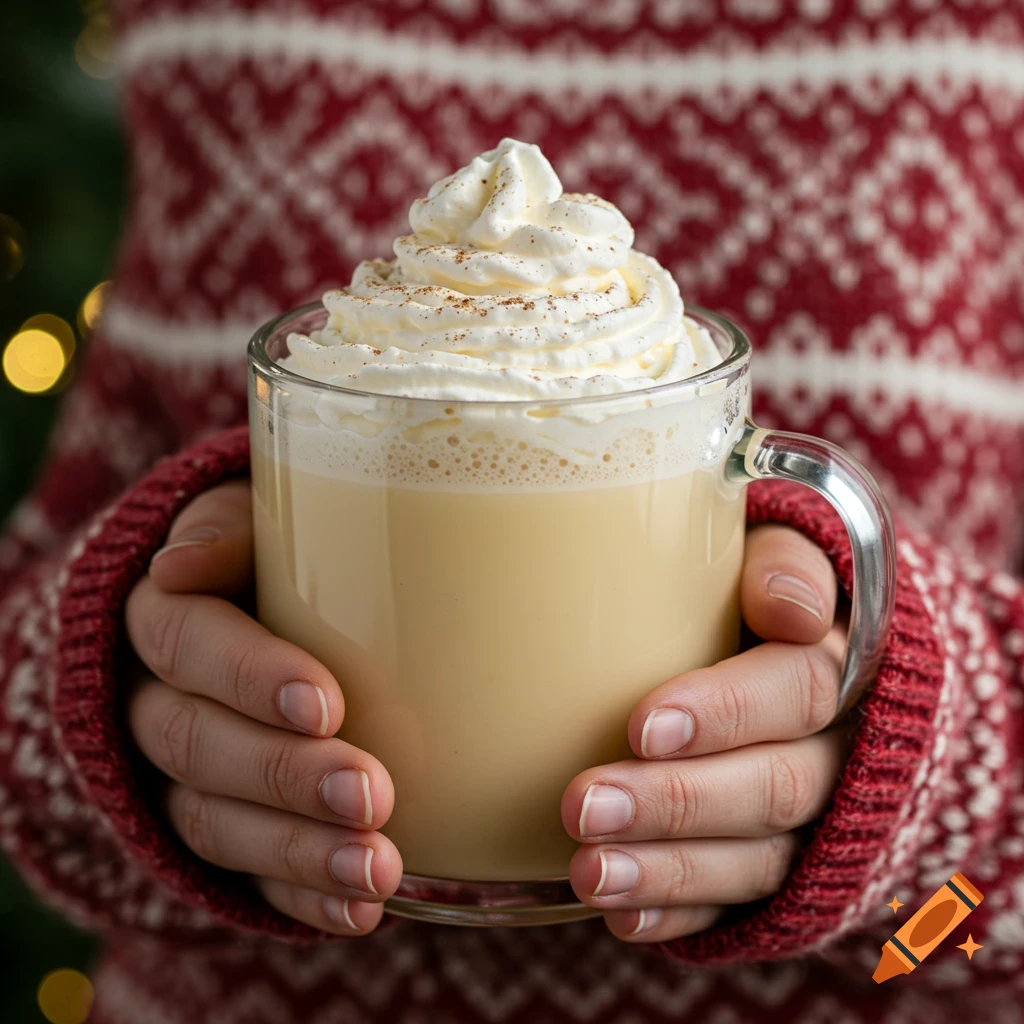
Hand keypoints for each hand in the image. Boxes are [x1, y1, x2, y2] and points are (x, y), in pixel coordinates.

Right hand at [125, 480, 401, 934]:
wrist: (247, 611)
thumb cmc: (274, 555)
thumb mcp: (256, 518)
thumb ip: (231, 525)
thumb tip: (183, 561)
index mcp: (164, 616)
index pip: (184, 642)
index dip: (246, 676)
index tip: (324, 704)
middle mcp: (156, 701)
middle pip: (195, 744)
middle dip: (283, 775)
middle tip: (369, 794)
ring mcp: (181, 777)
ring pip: (213, 821)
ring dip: (296, 850)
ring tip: (377, 868)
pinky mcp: (220, 827)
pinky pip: (242, 876)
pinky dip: (299, 895)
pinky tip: (357, 908)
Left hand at [561, 524, 846, 942]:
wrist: (804, 658)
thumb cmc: (762, 595)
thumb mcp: (782, 551)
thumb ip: (785, 560)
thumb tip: (789, 608)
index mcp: (842, 664)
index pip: (798, 690)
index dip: (726, 713)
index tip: (642, 726)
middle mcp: (841, 751)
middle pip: (774, 787)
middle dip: (678, 801)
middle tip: (584, 806)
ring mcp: (819, 821)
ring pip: (758, 859)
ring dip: (670, 869)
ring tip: (589, 873)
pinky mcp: (788, 868)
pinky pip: (742, 903)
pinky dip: (683, 912)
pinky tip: (622, 915)